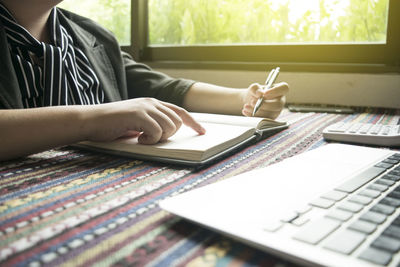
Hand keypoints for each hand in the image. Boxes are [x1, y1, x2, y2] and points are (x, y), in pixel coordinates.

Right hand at [85, 98, 205, 144]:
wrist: (90, 121)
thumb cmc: (112, 125)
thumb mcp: (137, 123)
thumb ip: (153, 124)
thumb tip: (168, 133)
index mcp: (153, 103)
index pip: (180, 111)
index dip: (193, 122)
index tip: (202, 131)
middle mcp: (152, 102)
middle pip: (177, 121)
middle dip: (168, 135)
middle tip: (150, 138)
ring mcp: (145, 107)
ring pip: (169, 127)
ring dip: (158, 138)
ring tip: (141, 138)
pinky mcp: (138, 114)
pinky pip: (156, 131)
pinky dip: (150, 140)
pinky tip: (137, 139)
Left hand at [241, 82, 288, 118]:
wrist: (249, 101)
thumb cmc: (255, 93)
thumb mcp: (254, 87)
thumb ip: (256, 88)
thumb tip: (259, 94)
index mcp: (280, 90)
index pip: (284, 88)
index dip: (275, 91)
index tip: (264, 93)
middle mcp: (281, 101)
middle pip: (278, 104)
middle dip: (264, 104)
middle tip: (252, 102)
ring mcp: (276, 111)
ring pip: (270, 113)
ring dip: (257, 111)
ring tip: (246, 106)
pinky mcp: (270, 119)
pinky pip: (264, 119)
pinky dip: (253, 116)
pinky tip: (246, 111)